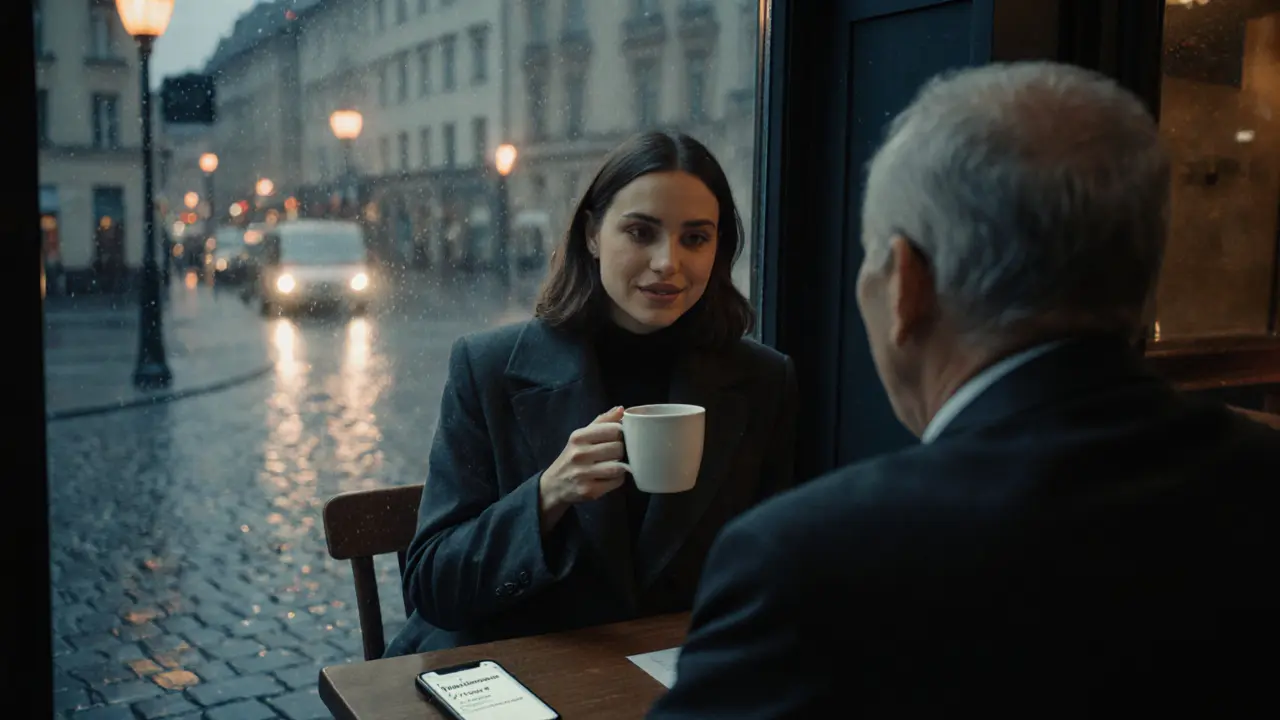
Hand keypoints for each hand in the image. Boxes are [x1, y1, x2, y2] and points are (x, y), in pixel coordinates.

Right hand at [537, 406, 627, 531]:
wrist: (553, 485)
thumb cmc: (573, 457)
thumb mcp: (582, 436)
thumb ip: (602, 421)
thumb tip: (621, 409)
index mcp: (578, 436)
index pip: (613, 429)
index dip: (621, 433)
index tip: (618, 438)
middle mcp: (579, 454)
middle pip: (618, 448)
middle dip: (621, 451)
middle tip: (615, 454)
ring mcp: (583, 474)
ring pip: (619, 467)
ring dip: (621, 466)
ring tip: (614, 465)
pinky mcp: (589, 491)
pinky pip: (616, 482)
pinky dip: (617, 479)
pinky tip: (609, 477)